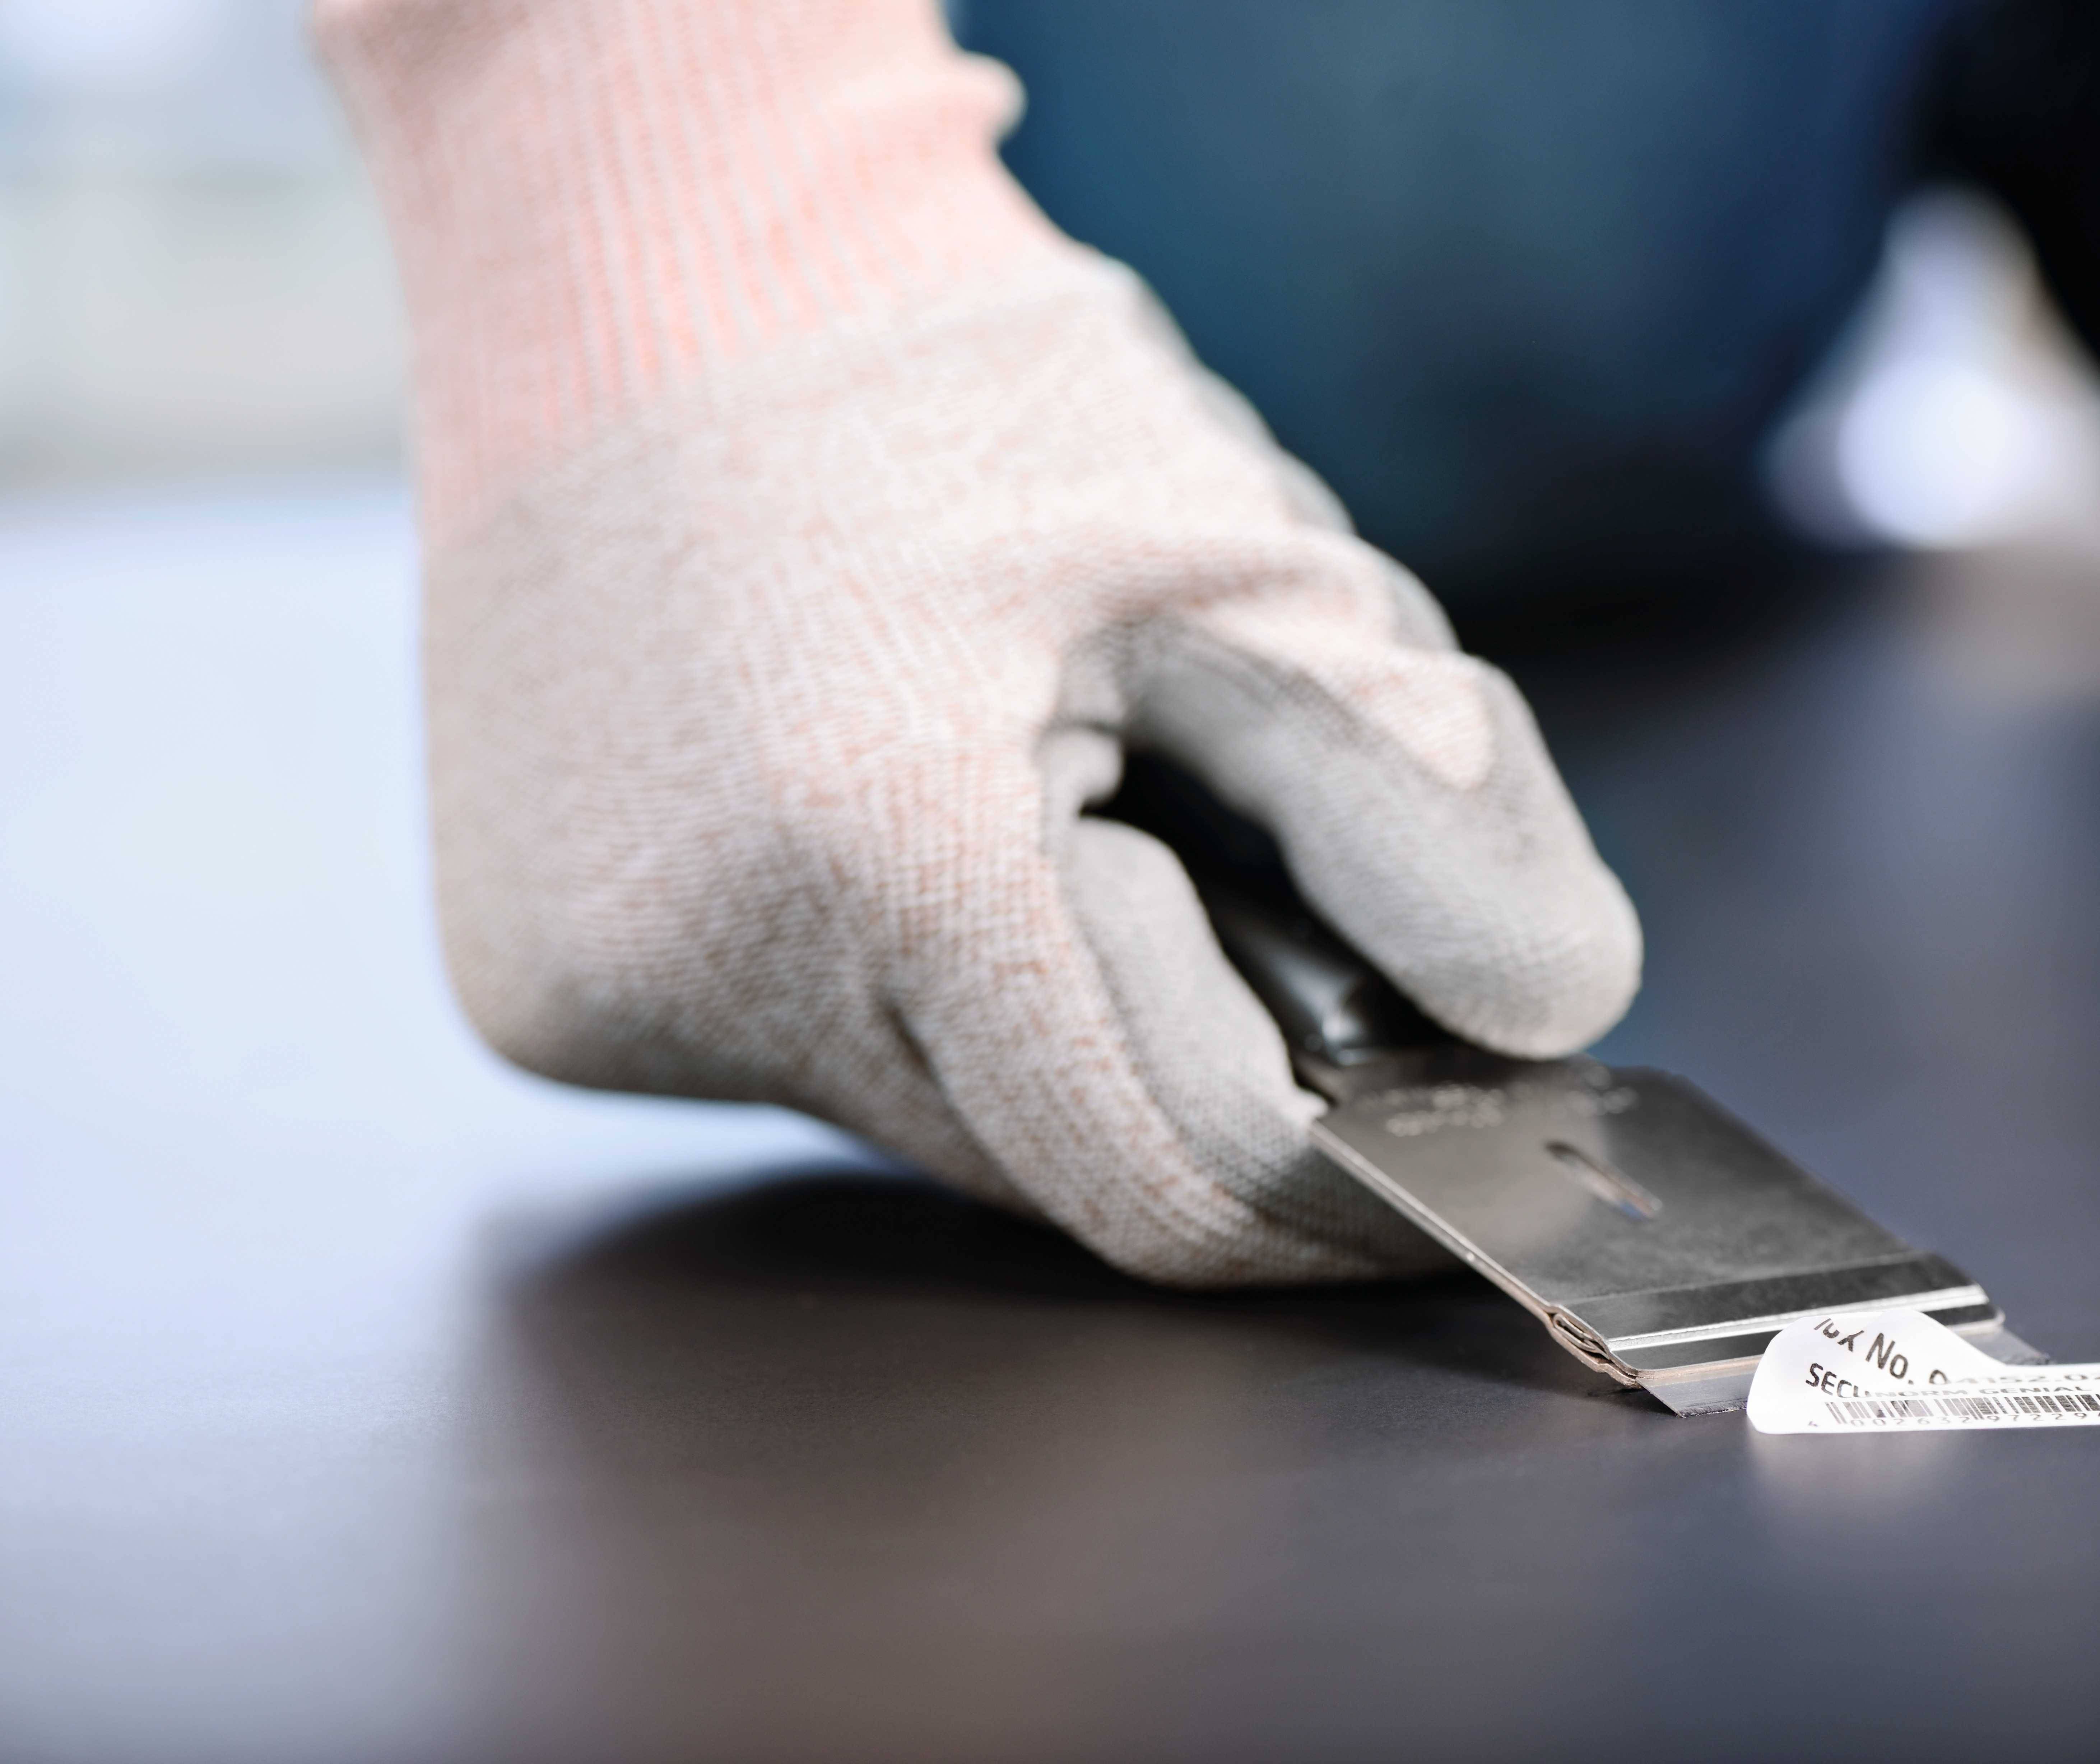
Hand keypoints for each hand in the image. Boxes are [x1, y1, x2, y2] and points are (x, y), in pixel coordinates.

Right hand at [427, 248, 1638, 1281]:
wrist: (662, 257)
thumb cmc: (980, 392)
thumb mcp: (1266, 568)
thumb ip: (1440, 816)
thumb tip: (1542, 1031)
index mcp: (891, 851)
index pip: (1175, 1176)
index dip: (1330, 1182)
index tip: (1418, 1142)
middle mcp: (708, 964)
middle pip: (1063, 1167)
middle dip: (1185, 1057)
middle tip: (1207, 872)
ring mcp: (604, 991)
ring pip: (940, 1128)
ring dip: (1045, 1019)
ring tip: (1031, 799)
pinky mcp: (548, 987)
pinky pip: (810, 1064)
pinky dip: (903, 987)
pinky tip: (890, 806)